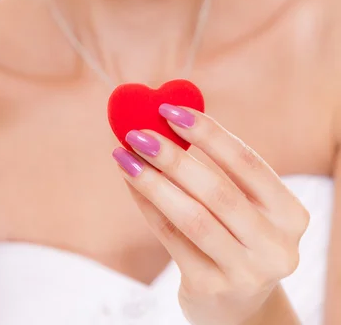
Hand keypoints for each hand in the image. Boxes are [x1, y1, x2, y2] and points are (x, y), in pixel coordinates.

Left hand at [112, 104, 309, 324]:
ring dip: (152, 180)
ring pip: (191, 216)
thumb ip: (218, 168)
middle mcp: (275, 246)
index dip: (208, 132)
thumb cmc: (238, 236)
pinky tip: (130, 182)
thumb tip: (166, 120)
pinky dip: (147, 205)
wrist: (239, 305)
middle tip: (137, 132)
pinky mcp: (211, 290)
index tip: (170, 110)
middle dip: (172, 156)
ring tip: (124, 156)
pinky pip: (171, 237)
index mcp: (290, 214)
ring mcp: (245, 273)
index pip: (247, 162)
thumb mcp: (244, 205)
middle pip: (217, 190)